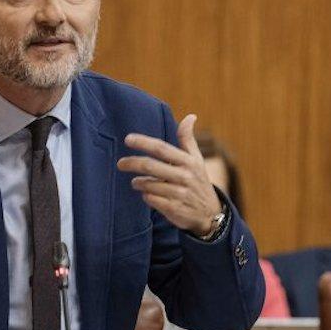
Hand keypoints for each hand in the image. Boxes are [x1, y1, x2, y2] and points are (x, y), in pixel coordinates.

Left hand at [116, 114, 221, 237]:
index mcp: (188, 162)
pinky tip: (147, 194)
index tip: (128, 139)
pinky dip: (146, 196)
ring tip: (136, 182)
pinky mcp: (175, 209)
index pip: (162, 148)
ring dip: (138, 182)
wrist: (210, 213)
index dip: (143, 142)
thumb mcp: (197, 160)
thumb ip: (188, 139)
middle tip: (120, 163)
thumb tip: (190, 116)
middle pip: (151, 166)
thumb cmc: (198, 182)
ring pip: (149, 185)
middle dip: (132, 163)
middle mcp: (185, 176)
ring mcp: (180, 194)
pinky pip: (152, 200)